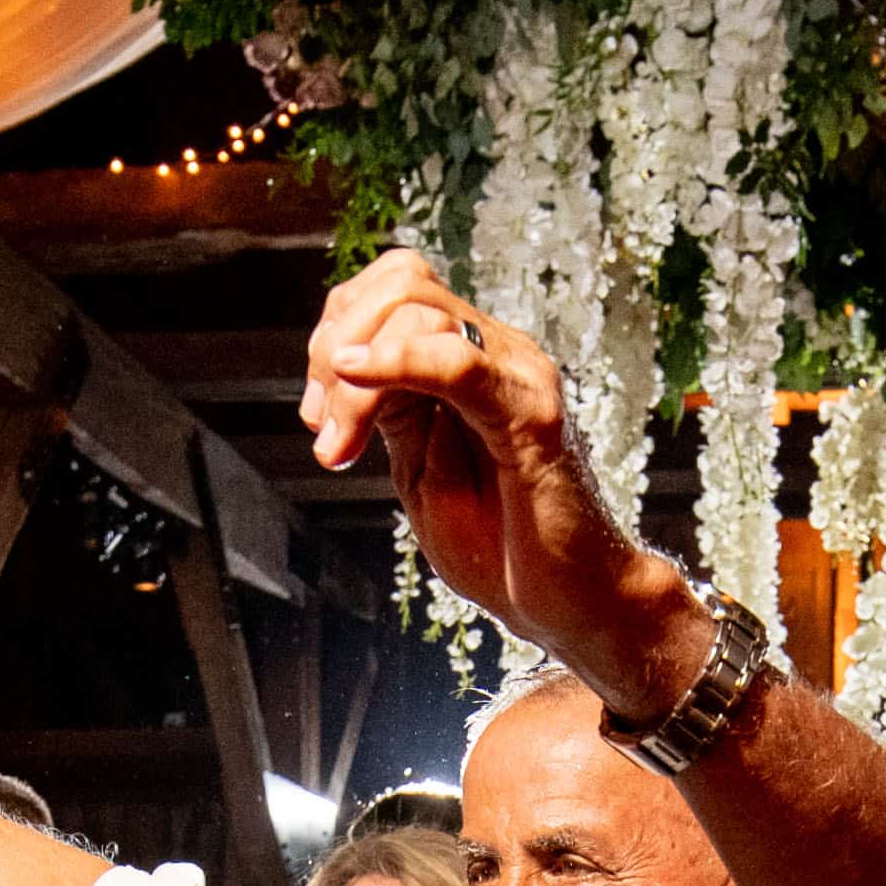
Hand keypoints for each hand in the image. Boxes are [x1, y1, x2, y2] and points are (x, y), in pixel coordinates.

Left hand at [296, 248, 697, 706]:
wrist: (568, 602)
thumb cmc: (502, 546)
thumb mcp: (422, 471)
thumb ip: (394, 412)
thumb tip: (345, 364)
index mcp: (472, 360)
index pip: (399, 285)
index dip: (339, 329)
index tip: (317, 415)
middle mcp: (499, 351)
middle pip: (403, 283)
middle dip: (335, 344)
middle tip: (322, 427)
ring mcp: (520, 375)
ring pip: (419, 311)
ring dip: (353, 376)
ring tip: (341, 446)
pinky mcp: (532, 415)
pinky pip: (458, 363)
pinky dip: (396, 360)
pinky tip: (354, 376)